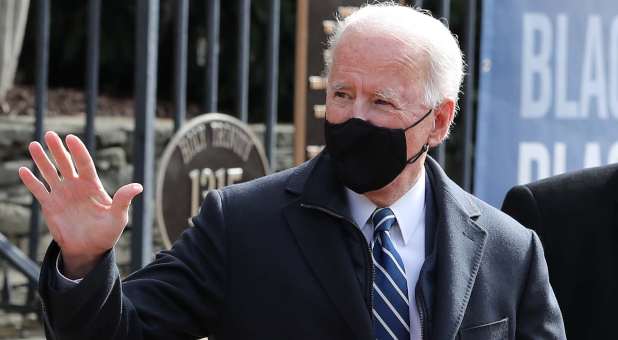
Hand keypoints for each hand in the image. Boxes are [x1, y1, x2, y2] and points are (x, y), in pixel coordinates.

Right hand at [18, 131, 142, 277]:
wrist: (89, 249)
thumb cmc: (107, 233)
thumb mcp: (118, 217)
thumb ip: (123, 200)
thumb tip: (138, 187)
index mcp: (92, 185)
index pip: (85, 164)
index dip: (78, 151)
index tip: (71, 139)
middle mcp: (76, 186)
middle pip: (65, 163)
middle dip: (58, 149)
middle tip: (50, 134)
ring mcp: (62, 194)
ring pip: (50, 173)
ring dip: (42, 160)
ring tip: (33, 145)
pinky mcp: (50, 205)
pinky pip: (39, 190)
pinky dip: (31, 181)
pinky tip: (23, 170)